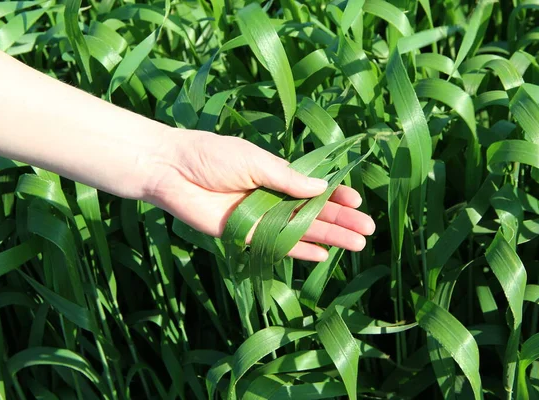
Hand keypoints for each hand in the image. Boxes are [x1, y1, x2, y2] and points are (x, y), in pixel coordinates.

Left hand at [143, 128, 375, 261]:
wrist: (171, 170)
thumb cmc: (211, 156)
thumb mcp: (254, 160)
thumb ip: (287, 178)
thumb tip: (322, 186)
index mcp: (275, 175)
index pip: (312, 188)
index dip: (335, 195)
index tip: (357, 202)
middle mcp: (271, 198)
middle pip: (312, 213)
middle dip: (340, 221)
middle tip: (367, 231)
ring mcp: (259, 218)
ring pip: (300, 230)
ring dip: (328, 237)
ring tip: (356, 245)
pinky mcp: (244, 235)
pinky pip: (276, 245)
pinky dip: (298, 250)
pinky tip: (321, 255)